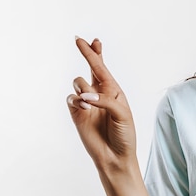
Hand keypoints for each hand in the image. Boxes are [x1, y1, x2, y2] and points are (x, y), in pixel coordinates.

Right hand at [66, 37, 136, 171]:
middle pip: (90, 68)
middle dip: (87, 53)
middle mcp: (99, 93)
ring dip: (83, 87)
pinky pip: (70, 98)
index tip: (92, 40)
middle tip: (79, 40)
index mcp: (113, 90)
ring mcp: (86, 103)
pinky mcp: (76, 113)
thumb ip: (105, 100)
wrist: (115, 156)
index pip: (103, 68)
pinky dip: (76, 100)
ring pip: (78, 82)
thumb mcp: (122, 113)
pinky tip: (84, 107)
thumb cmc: (124, 134)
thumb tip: (85, 95)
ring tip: (90, 103)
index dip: (96, 53)